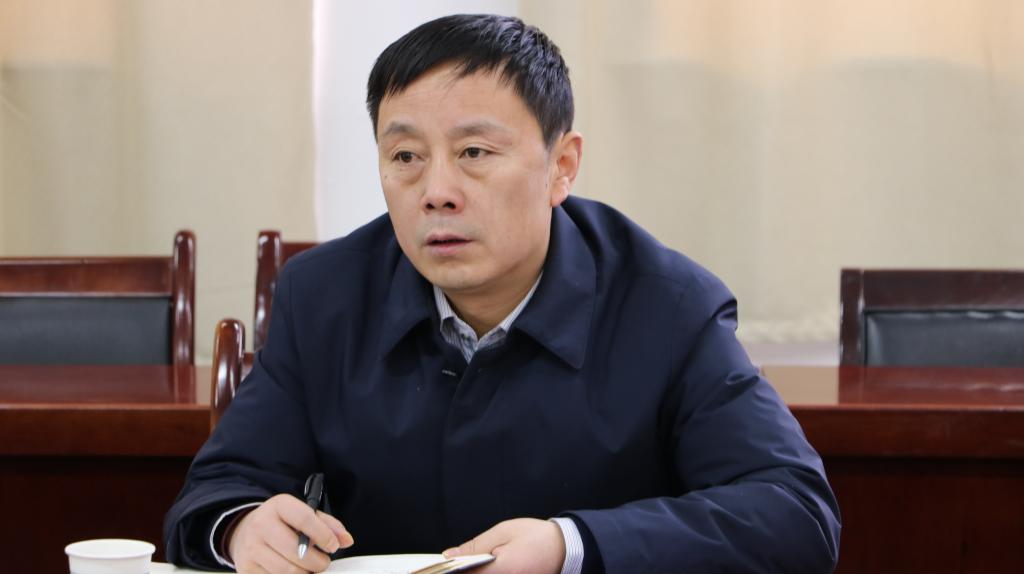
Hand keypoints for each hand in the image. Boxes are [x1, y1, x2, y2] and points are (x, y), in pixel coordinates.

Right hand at [228, 493, 354, 572]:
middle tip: (323, 563)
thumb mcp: (303, 514)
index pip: (305, 519)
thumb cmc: (282, 523)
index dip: (324, 535)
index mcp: (278, 506)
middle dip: (318, 562)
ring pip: (287, 571)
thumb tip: (346, 540)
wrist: (246, 531)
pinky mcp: (247, 568)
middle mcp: (261, 525)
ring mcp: (251, 548)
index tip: (333, 546)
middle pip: (297, 551)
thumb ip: (327, 525)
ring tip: (311, 569)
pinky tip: (296, 572)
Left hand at [443, 518, 564, 573]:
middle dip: (465, 571)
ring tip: (473, 565)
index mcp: (501, 571)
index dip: (450, 570)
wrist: (568, 549)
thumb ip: (475, 546)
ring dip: (476, 573)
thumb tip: (449, 555)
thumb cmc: (536, 537)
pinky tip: (487, 568)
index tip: (439, 567)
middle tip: (458, 563)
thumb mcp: (503, 532)